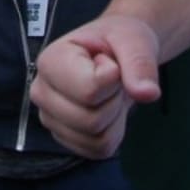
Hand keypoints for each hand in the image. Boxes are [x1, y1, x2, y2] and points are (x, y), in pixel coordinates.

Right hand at [31, 14, 161, 158]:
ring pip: (96, 138)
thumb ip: (139, 62)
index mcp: (50, 61)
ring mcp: (50, 119)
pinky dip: (113, 132)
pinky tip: (106, 108)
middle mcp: (41, 92)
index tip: (109, 61)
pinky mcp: (65, 139)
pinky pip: (99, 150)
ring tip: (108, 91)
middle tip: (113, 78)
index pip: (88, 90)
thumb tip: (148, 93)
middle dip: (114, 100)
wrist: (116, 54)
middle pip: (91, 120)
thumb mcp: (134, 40)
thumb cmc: (118, 41)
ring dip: (115, 116)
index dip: (113, 78)